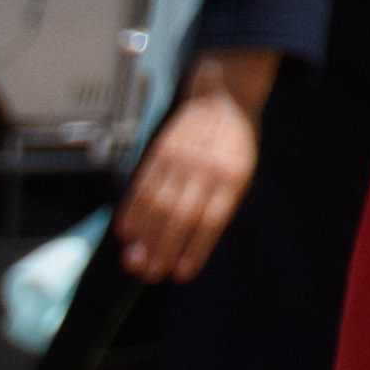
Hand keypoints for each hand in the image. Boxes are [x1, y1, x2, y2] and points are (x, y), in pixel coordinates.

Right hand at [112, 59, 270, 280]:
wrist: (223, 96)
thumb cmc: (235, 143)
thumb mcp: (243, 171)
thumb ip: (221, 203)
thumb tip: (192, 243)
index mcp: (233, 177)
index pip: (212, 220)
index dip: (195, 249)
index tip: (182, 274)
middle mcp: (205, 168)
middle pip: (180, 216)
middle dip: (162, 249)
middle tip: (150, 273)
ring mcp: (181, 159)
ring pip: (157, 204)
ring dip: (143, 236)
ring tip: (135, 260)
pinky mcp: (160, 150)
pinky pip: (142, 185)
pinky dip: (131, 211)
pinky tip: (126, 231)